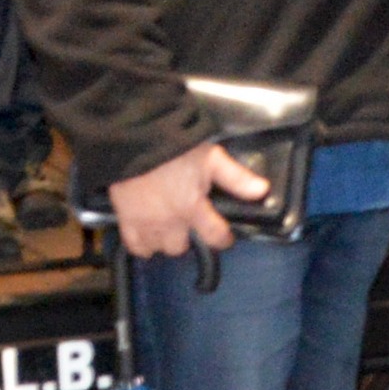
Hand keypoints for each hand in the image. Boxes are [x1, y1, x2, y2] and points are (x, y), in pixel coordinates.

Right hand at [106, 141, 269, 259]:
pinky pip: (135, 246)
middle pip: (181, 248)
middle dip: (187, 240)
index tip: (225, 238)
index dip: (223, 240)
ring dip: (164, 242)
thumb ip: (236, 178)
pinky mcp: (126, 221)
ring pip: (158, 248)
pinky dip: (142, 245)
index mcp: (193, 208)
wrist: (134, 141)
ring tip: (167, 229)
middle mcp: (171, 222)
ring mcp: (146, 224)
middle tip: (189, 226)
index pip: (215, 236)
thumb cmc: (174, 148)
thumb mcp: (211, 158)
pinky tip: (147, 236)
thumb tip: (262, 191)